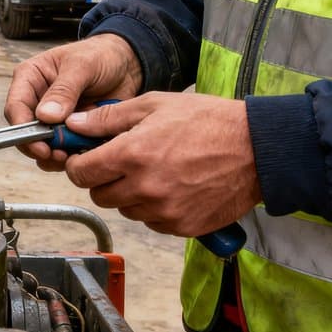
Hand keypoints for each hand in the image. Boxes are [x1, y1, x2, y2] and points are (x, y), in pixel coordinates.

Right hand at [5, 34, 142, 169]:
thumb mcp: (82, 66)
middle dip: (38, 147)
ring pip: (42, 145)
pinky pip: (64, 150)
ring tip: (70, 158)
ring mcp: (53, 119)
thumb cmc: (100, 55)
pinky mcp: (70, 131)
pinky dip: (71, 157)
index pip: (15, 107)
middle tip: (56, 155)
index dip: (23, 129)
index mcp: (31, 78)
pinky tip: (84, 155)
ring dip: (53, 156)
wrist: (127, 65)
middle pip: (26, 131)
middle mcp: (37, 100)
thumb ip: (64, 90)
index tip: (39, 144)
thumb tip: (45, 116)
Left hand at [63, 92, 260, 236]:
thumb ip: (108, 118)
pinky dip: (153, 208)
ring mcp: (164, 211)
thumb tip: (73, 125)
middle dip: (103, 179)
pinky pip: (151, 222)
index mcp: (132, 155)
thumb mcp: (153, 105)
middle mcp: (144, 188)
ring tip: (153, 171)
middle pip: (99, 195)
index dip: (78, 164)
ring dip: (129, 194)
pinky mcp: (182, 226)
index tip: (84, 158)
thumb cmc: (208, 121)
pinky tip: (170, 187)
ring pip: (125, 209)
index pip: (80, 173)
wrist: (258, 149)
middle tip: (121, 162)